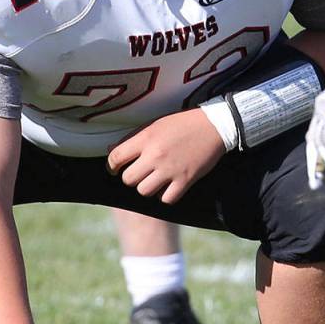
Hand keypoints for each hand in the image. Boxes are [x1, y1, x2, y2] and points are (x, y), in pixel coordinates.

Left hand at [107, 108, 224, 203]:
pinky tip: (168, 187)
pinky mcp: (185, 180)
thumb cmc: (181, 124)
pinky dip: (165, 196)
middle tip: (139, 174)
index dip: (111, 166)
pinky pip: (166, 199)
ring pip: (144, 191)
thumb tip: (111, 151)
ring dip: (147, 188)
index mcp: (145, 139)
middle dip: (131, 178)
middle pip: (128, 179)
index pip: (116, 158)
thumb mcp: (154, 125)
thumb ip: (132, 138)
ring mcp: (170, 169)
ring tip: (154, 181)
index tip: (115, 169)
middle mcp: (155, 155)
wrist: (213, 126)